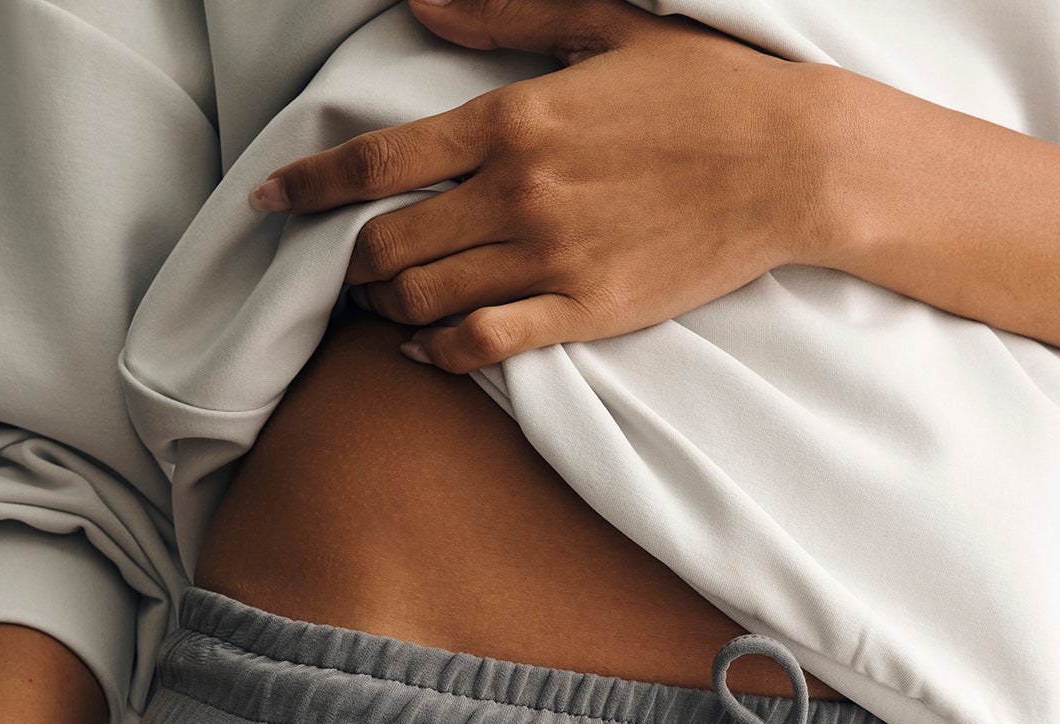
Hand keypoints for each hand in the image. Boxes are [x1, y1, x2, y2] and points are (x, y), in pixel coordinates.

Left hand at [250, 0, 815, 371]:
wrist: (790, 165)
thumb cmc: (704, 89)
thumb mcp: (606, 24)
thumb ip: (505, 14)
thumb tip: (420, 2)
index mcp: (514, 118)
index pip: (378, 160)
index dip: (309, 187)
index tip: (268, 201)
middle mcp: (519, 194)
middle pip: (388, 242)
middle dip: (348, 259)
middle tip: (339, 266)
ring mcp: (551, 260)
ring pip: (425, 299)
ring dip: (386, 308)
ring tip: (379, 306)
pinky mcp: (585, 312)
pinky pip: (484, 344)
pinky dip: (438, 352)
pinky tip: (422, 347)